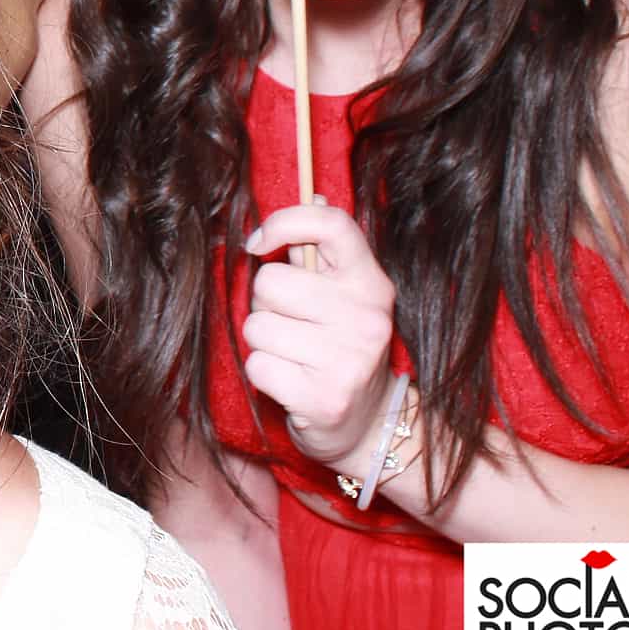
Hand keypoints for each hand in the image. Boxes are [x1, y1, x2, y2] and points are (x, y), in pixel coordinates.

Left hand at [240, 199, 400, 472]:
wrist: (371, 425)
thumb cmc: (340, 349)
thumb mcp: (343, 298)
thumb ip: (318, 257)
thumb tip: (298, 205)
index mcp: (371, 283)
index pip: (332, 224)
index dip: (285, 222)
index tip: (259, 243)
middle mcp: (367, 317)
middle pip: (270, 281)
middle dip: (266, 303)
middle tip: (292, 325)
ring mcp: (349, 360)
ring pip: (257, 326)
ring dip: (264, 343)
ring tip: (294, 356)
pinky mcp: (325, 398)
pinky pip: (257, 365)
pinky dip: (264, 375)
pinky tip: (292, 383)